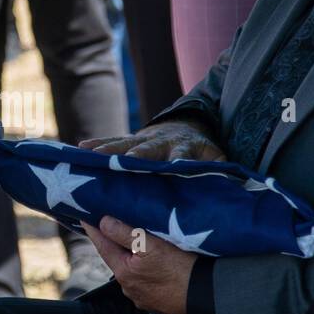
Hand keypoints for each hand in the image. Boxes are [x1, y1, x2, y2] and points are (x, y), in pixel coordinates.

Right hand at [80, 119, 222, 161]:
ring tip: (91, 155)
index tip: (169, 169)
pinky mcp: (131, 139)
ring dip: (109, 151)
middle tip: (124, 162)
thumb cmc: (201, 150)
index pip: (178, 158)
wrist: (187, 126)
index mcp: (183, 149)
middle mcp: (160, 142)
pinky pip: (112, 140)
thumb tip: (233, 187)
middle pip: (146, 150)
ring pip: (124, 144)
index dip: (174, 163)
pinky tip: (80, 148)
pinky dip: (97, 144)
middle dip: (135, 156)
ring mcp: (143, 139)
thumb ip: (220, 169)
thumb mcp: (216, 157)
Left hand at [81, 214, 195, 313]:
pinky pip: (145, 280)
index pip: (103, 246)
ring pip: (132, 270)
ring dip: (132, 257)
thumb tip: (103, 222)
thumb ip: (126, 234)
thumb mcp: (152, 247)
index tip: (84, 216)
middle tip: (111, 224)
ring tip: (136, 243)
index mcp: (124, 272)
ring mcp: (142, 297)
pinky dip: (144, 269)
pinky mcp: (156, 302)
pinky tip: (153, 264)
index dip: (94, 229)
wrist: (206, 300)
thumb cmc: (181, 271)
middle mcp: (129, 287)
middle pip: (117, 258)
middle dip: (115, 243)